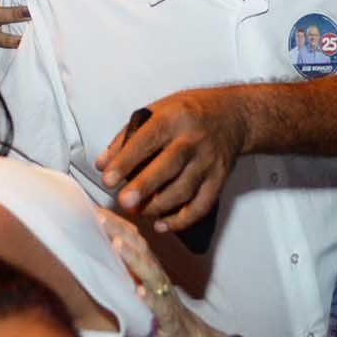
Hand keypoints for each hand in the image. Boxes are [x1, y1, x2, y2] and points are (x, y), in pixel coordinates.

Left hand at [92, 87, 244, 230]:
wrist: (233, 115)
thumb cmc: (187, 113)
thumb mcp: (157, 111)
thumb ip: (127, 137)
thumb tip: (102, 164)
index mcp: (174, 118)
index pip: (147, 140)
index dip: (126, 161)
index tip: (107, 179)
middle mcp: (193, 140)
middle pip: (169, 166)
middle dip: (144, 186)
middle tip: (124, 203)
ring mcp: (209, 161)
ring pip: (184, 189)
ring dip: (159, 206)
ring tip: (138, 212)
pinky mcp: (219, 179)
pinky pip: (201, 205)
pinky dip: (181, 220)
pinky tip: (161, 224)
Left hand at [93, 207, 211, 336]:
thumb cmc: (155, 314)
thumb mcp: (133, 290)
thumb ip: (118, 275)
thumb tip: (86, 262)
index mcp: (145, 269)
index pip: (130, 240)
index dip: (114, 224)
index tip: (92, 209)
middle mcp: (155, 277)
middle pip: (139, 248)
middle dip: (119, 232)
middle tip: (100, 216)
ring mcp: (162, 295)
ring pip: (150, 272)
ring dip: (133, 258)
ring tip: (117, 245)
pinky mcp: (168, 317)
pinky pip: (160, 306)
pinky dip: (150, 298)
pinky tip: (140, 291)